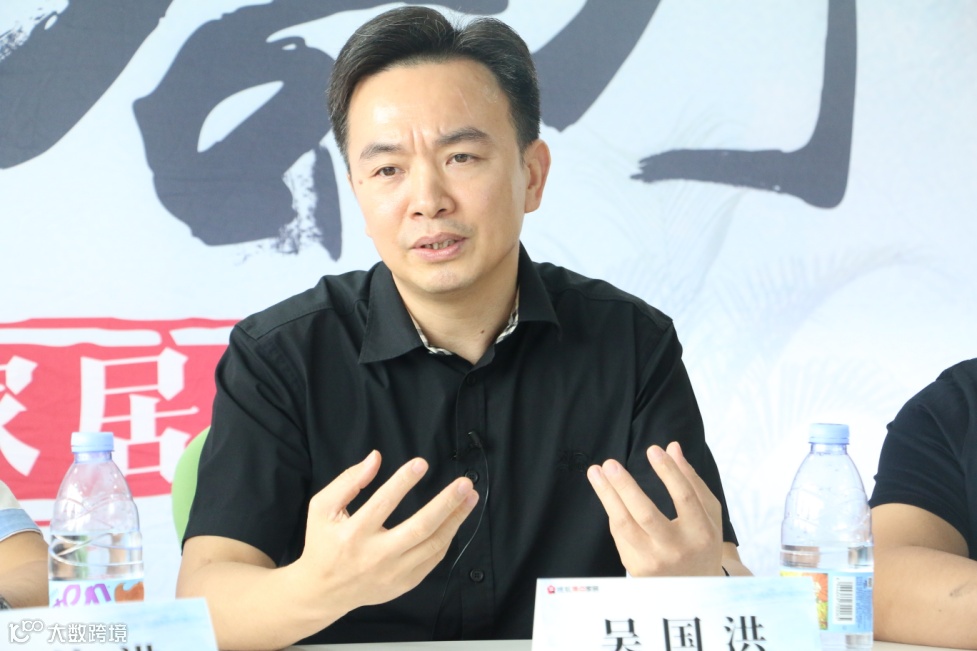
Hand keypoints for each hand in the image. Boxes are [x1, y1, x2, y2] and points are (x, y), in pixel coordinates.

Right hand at [294, 450, 478, 612]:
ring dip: (456, 519)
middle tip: (465, 484)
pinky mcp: (404, 583)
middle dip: (446, 503)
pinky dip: (447, 538)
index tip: (422, 463)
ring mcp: (393, 573)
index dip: (403, 482)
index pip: (383, 503)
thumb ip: (347, 481)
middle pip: (419, 528)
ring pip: (433, 545)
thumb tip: (375, 458)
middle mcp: (376, 555)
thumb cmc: (323, 543)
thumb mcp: (321, 508)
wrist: (323, 592)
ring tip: (470, 498)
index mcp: (353, 534)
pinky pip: (433, 559)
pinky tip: (455, 520)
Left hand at [587, 441, 723, 576]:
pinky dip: (613, 511)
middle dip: (625, 487)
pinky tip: (608, 495)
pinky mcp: (636, 568)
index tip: (653, 449)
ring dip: (606, 496)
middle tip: (610, 464)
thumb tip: (672, 447)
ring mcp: (654, 561)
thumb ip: (691, 481)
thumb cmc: (701, 543)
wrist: (694, 589)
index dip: (668, 472)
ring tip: (595, 473)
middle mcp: (676, 549)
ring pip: (624, 525)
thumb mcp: (708, 514)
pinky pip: (619, 534)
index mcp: (700, 533)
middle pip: (646, 514)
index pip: (684, 497)